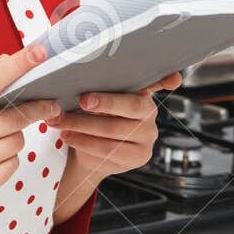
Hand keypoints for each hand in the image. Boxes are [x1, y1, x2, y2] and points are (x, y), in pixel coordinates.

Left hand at [52, 71, 182, 181]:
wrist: (87, 150)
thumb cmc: (88, 115)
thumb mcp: (91, 99)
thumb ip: (92, 88)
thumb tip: (72, 77)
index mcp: (140, 92)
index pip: (157, 83)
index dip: (166, 80)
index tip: (174, 79)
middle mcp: (149, 112)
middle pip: (132, 106)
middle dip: (105, 102)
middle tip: (82, 100)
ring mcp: (148, 136)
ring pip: (115, 130)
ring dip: (83, 125)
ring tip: (60, 122)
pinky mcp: (140, 156)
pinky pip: (110, 150)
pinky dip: (85, 143)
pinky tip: (68, 137)